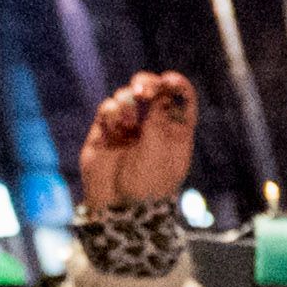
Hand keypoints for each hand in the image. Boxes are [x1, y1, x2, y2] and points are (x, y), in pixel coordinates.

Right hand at [78, 70, 197, 212]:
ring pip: (127, 96)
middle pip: (153, 90)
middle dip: (147, 83)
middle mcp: (154, 126)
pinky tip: (114, 126)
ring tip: (126, 121)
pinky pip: (108, 109)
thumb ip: (159, 116)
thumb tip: (162, 88)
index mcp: (177, 131)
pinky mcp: (105, 132)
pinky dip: (111, 111)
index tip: (169, 80)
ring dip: (127, 101)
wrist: (119, 206)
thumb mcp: (159, 148)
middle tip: (143, 91)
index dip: (176, 84)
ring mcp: (129, 128)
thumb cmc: (148, 182)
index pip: (181, 98)